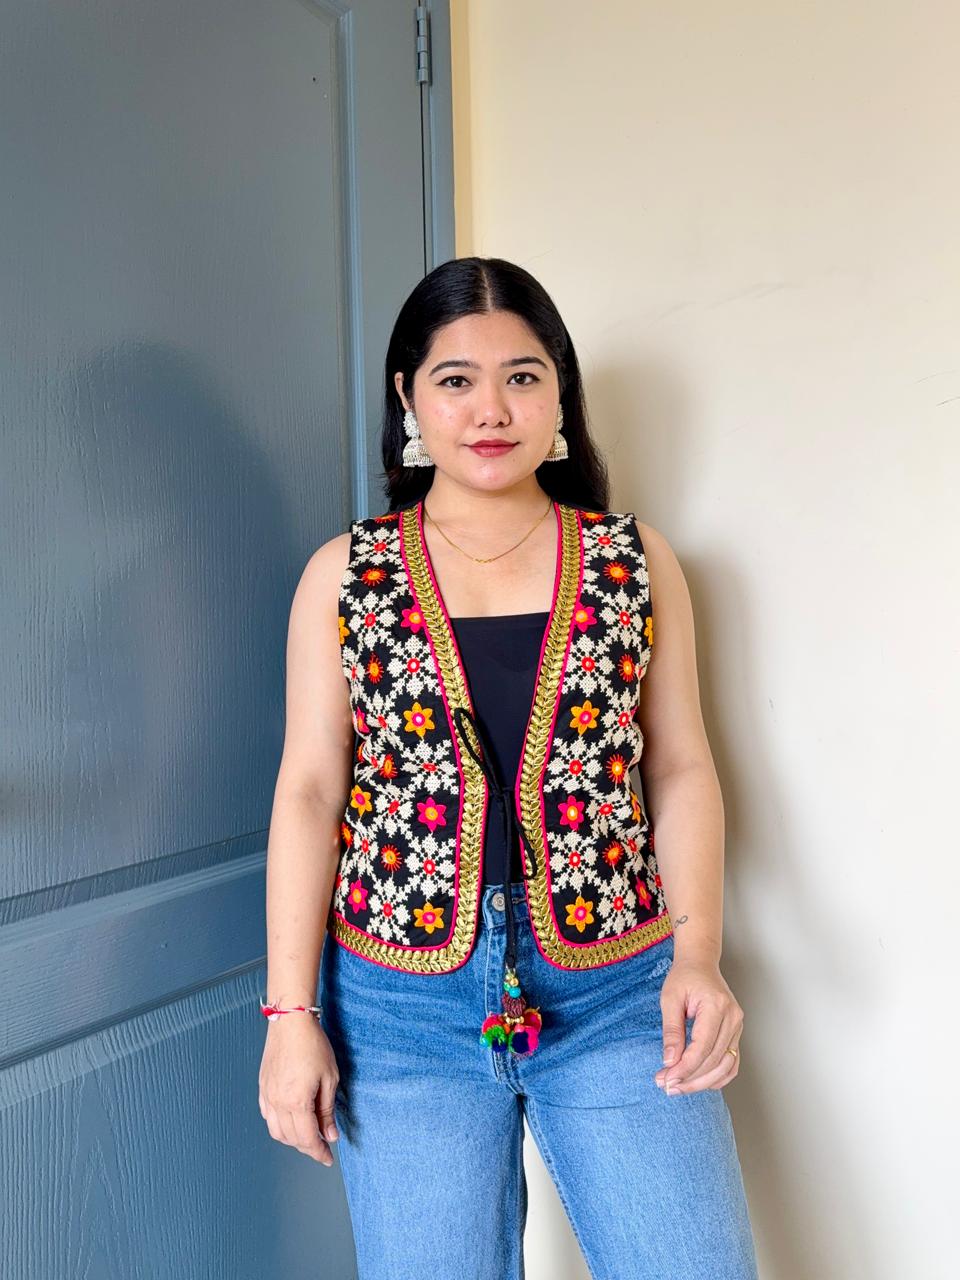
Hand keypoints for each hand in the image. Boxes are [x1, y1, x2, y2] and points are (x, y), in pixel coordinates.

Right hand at [258, 1017, 340, 1164]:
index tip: (328, 1158)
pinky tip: (291, 1120)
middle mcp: (278, 1102)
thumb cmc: (312, 1045)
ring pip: (277, 1131)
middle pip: (291, 1139)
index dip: (319, 1152)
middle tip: (323, 1146)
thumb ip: (327, 1110)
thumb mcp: (329, 1078)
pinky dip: (279, 1125)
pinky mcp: (263, 1087)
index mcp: (296, 1102)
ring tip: (308, 1135)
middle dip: (308, 1147)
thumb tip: (330, 1135)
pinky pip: (268, 1116)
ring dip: (292, 1139)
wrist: (291, 1021)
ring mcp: (267, 1095)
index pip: (307, 1139)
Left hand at [654, 956, 743, 1095]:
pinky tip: (699, 1082)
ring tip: (679, 1087)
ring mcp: (738, 1026)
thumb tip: (670, 1062)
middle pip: (714, 1060)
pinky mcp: (737, 1032)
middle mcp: (733, 1017)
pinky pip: (732, 1062)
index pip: (703, 1047)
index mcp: (717, 1006)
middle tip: (668, 1087)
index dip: (685, 1068)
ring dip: (702, 1082)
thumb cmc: (684, 977)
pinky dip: (718, 1077)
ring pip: (725, 1066)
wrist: (700, 963)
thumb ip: (671, 1031)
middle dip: (690, 1079)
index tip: (667, 1079)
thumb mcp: (670, 999)